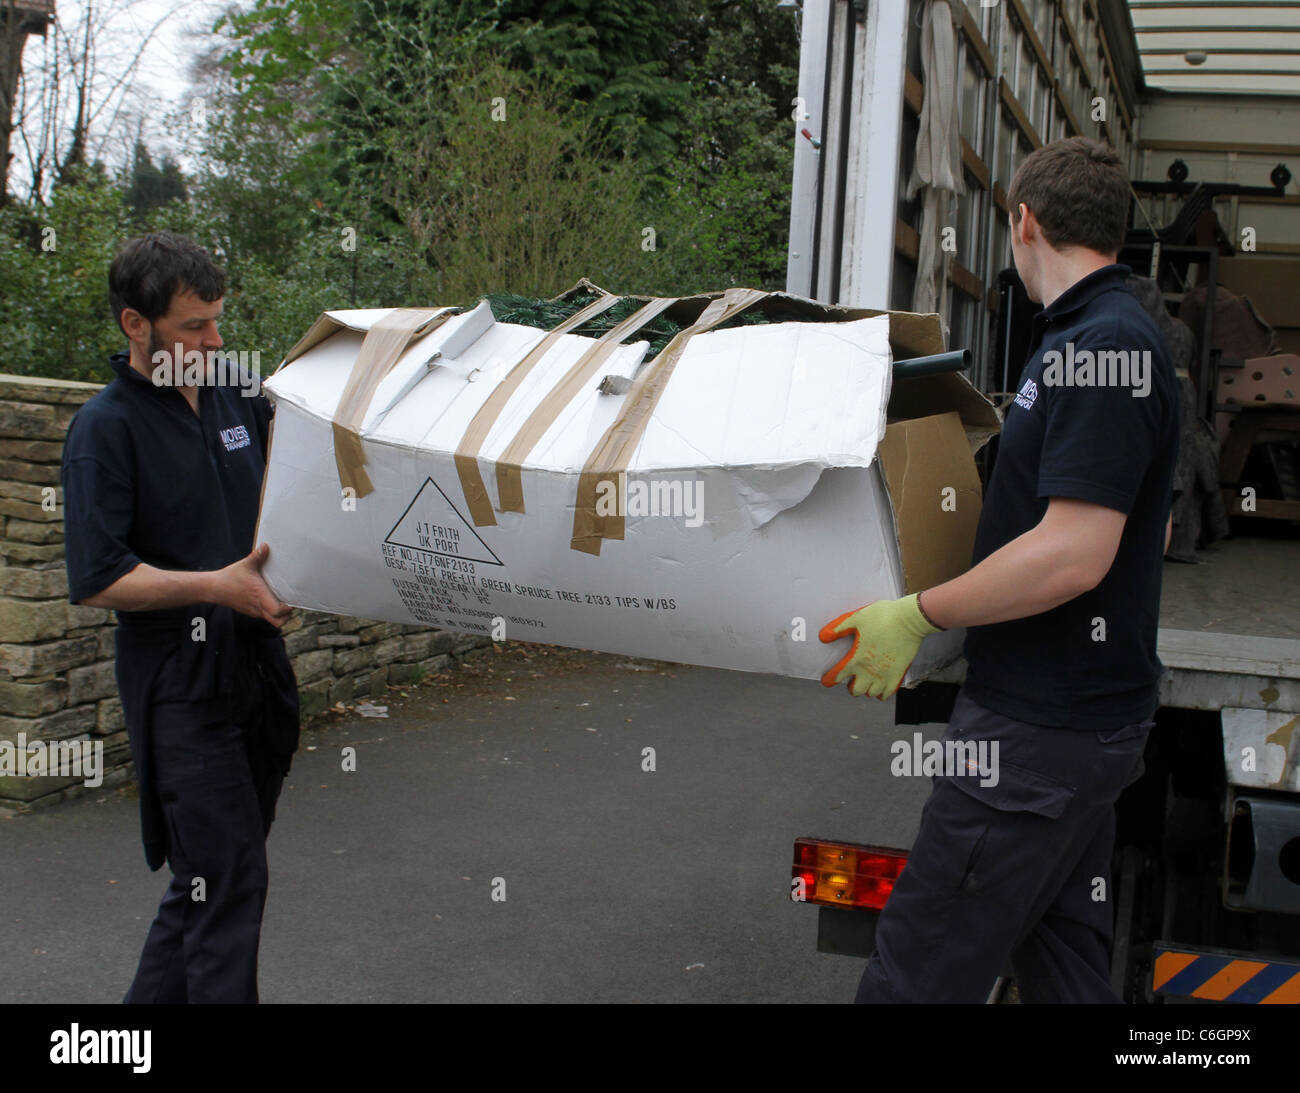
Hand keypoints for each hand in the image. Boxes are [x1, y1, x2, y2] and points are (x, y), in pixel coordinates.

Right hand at [215, 543, 293, 627]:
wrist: (214, 588)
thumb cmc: (230, 576)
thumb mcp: (245, 564)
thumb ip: (257, 555)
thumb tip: (266, 545)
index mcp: (260, 596)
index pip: (278, 611)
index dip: (288, 608)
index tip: (293, 599)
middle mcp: (258, 607)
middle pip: (279, 622)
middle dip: (287, 615)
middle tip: (291, 603)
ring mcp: (254, 611)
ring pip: (273, 620)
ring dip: (280, 614)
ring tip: (283, 601)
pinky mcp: (250, 611)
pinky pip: (265, 616)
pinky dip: (271, 611)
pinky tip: (272, 600)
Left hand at [819, 593, 940, 698]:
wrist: (909, 620)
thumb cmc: (882, 617)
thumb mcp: (856, 618)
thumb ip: (838, 629)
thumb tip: (823, 637)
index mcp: (856, 658)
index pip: (838, 676)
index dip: (830, 679)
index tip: (827, 681)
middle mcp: (869, 671)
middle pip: (856, 691)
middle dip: (852, 687)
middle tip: (852, 680)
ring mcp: (885, 675)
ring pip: (872, 693)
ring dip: (867, 689)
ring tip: (867, 681)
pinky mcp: (898, 674)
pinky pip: (888, 693)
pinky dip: (882, 692)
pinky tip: (881, 685)